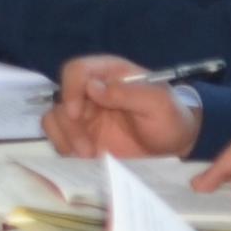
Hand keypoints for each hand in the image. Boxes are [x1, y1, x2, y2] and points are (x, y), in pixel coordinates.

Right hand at [48, 57, 203, 158]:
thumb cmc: (171, 119)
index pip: (76, 70)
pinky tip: (87, 160)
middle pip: (61, 99)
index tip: (78, 114)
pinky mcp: (81, 135)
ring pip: (54, 119)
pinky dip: (65, 148)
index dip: (71, 89)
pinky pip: (58, 137)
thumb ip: (127, 93)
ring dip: (65, 139)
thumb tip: (92, 88)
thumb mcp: (158, 103)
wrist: (175, 147)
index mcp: (109, 73)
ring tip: (89, 157)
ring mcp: (84, 114)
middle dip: (70, 126)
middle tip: (87, 150)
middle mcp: (91, 91)